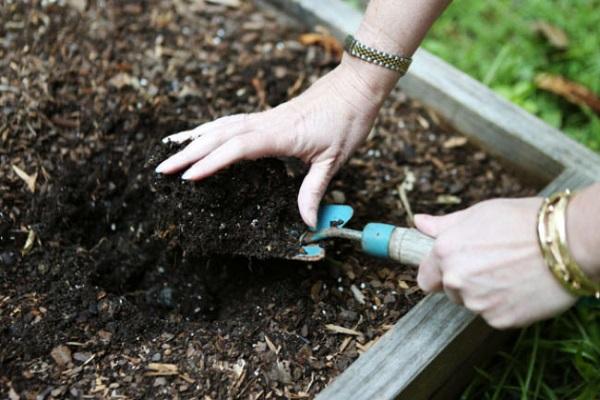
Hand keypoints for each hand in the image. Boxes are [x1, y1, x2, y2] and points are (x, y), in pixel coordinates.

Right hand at [155, 58, 394, 226]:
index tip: (187, 177)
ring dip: (194, 138)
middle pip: (219, 136)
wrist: (356, 86)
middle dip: (188, 153)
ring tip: (169, 149)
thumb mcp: (334, 160)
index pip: (237, 148)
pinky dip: (211, 128)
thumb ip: (314, 190)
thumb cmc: (348, 120)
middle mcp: (266, 123)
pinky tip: (202, 134)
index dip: (211, 162)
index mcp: (280, 135)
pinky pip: (231, 121)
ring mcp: (265, 117)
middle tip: (161, 169)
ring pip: (221, 126)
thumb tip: (307, 223)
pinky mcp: (268, 115)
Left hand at [414, 198, 576, 328]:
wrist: (567, 242)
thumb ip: (445, 225)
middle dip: (465, 281)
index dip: (439, 273)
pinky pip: (495, 315)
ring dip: (486, 294)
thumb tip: (419, 223)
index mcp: (445, 251)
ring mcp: (477, 302)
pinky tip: (521, 287)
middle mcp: (456, 279)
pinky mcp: (500, 319)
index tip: (453, 269)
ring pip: (473, 304)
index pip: (426, 277)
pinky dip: (505, 305)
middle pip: (450, 291)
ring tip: (511, 273)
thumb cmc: (523, 221)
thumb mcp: (479, 213)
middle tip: (493, 264)